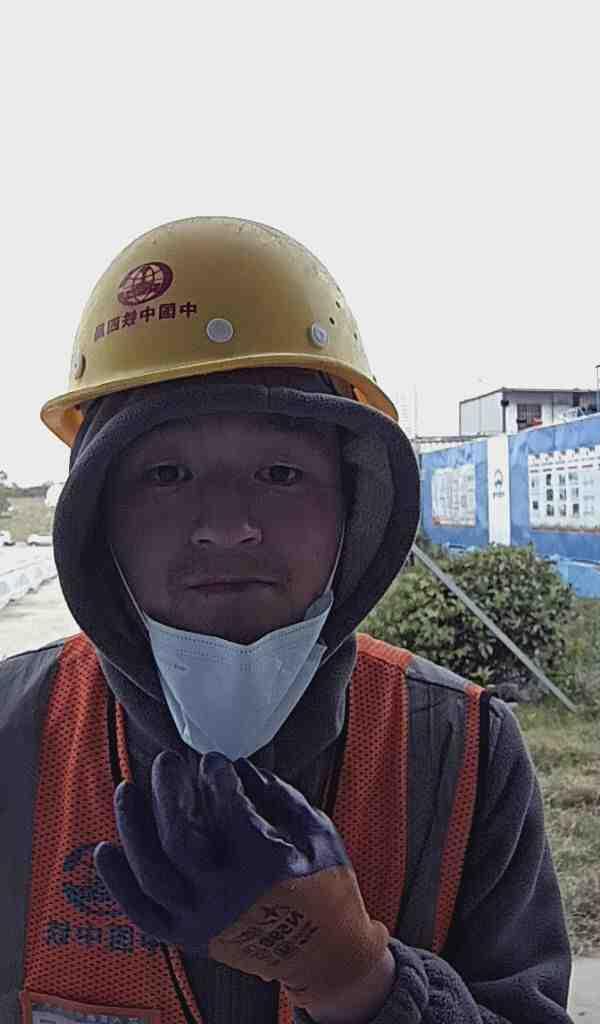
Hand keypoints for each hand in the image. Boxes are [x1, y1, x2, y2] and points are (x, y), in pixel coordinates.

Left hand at [94, 751, 388, 1006]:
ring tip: (125, 790)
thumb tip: (238, 766)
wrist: (323, 955)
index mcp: (264, 866)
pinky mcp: (190, 938)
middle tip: (167, 761)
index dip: (216, 776)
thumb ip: (278, 795)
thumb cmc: (326, 886)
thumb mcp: (316, 832)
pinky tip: (105, 851)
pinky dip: (120, 885)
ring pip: (152, 873)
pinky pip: (144, 914)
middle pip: (178, 838)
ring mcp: (203, 921)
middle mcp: (226, 897)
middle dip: (168, 792)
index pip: (226, 808)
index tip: (213, 760)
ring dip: (134, 827)